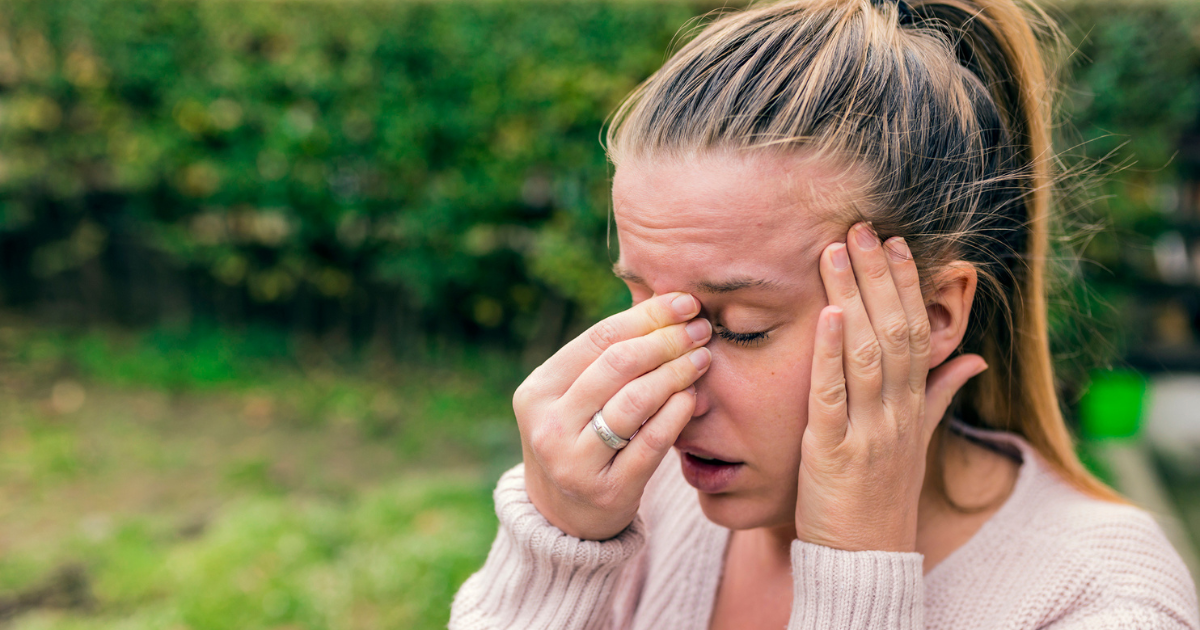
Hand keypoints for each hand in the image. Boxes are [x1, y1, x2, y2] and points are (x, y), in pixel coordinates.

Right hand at [515, 292, 712, 539]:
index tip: (685, 302)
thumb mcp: (573, 399)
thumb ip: (606, 358)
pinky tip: (693, 397)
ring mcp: (575, 462)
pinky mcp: (607, 491)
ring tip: (702, 358)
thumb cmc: (578, 440)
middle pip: (618, 365)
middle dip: (666, 340)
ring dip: (676, 373)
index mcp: (537, 392)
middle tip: (700, 329)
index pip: (598, 339)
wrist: (564, 518)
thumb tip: (666, 304)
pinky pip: (651, 442)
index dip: (646, 316)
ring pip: (635, 401)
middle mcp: (548, 426)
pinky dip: (677, 413)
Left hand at [796, 222, 987, 551]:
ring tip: (836, 252)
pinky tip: (826, 315)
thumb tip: (974, 360)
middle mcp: (899, 414)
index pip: (917, 332)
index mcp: (915, 407)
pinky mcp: (833, 452)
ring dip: (852, 298)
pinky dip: (830, 354)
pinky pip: (833, 396)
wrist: (866, 559)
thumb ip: (941, 396)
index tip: (893, 243)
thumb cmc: (882, 496)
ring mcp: (869, 432)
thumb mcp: (918, 441)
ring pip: (867, 353)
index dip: (906, 286)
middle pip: (895, 331)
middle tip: (859, 228)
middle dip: (878, 277)